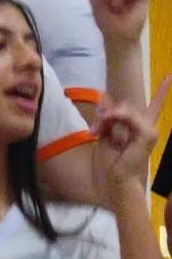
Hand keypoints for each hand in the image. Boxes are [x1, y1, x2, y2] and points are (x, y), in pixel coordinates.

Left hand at [92, 79, 167, 204]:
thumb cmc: (110, 164)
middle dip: (106, 115)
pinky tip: (105, 126)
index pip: (154, 106)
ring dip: (108, 117)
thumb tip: (104, 102)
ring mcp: (149, 130)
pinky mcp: (147, 134)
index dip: (162, 91)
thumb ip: (107, 121)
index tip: (170, 76)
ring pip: (125, 109)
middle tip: (94, 130)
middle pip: (125, 106)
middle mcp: (147, 127)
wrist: (115, 182)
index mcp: (139, 128)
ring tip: (97, 130)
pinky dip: (116, 119)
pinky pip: (129, 117)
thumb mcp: (105, 138)